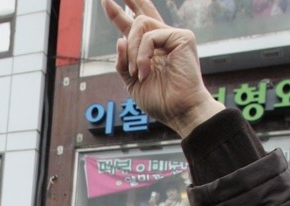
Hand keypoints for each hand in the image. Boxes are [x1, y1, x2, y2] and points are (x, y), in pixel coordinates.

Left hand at [102, 0, 222, 137]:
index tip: (107, 2)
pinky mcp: (181, 37)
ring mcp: (173, 36)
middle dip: (127, 3)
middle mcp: (163, 40)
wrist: (178, 111)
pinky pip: (149, 36)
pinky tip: (144, 72)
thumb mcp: (132, 83)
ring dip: (131, 50)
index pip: (136, 27)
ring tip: (137, 73)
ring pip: (139, 25)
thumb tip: (119, 39)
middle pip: (142, 13)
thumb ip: (123, 63)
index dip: (121, 14)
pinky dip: (141, 55)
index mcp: (152, 50)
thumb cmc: (160, 101)